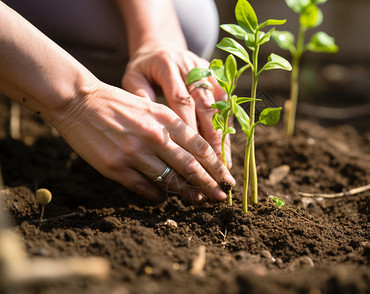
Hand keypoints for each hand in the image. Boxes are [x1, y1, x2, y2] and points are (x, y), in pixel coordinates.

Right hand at [56, 82, 234, 203]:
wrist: (78, 101)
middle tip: (220, 197)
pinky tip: (164, 199)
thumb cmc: (118, 104)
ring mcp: (134, 153)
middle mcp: (153, 136)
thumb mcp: (151, 106)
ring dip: (186, 193)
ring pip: (169, 180)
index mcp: (165, 118)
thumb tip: (193, 155)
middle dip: (209, 184)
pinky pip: (144, 188)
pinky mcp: (116, 167)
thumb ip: (172, 128)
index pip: (199, 146)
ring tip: (197, 200)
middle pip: (190, 166)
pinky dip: (158, 196)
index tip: (226, 178)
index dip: (216, 165)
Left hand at [121, 46, 231, 167]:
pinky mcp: (217, 76)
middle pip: (205, 103)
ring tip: (223, 159)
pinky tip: (226, 147)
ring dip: (222, 133)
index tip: (191, 152)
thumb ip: (139, 96)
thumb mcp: (133, 77)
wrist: (160, 47)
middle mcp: (191, 66)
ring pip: (220, 105)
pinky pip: (225, 103)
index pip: (181, 98)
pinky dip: (226, 125)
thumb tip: (148, 125)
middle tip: (214, 161)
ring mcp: (207, 70)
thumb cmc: (144, 69)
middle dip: (211, 134)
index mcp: (168, 65)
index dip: (188, 125)